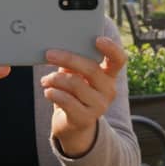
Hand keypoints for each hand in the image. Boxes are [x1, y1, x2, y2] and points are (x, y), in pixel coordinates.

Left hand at [41, 37, 126, 157]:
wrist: (74, 125)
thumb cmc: (74, 93)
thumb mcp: (76, 75)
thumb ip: (74, 62)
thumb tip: (60, 48)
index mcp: (109, 75)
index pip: (119, 59)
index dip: (111, 48)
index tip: (97, 39)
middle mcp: (109, 90)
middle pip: (91, 69)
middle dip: (68, 59)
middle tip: (49, 54)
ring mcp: (99, 106)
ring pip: (76, 84)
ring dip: (55, 79)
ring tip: (45, 80)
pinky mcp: (86, 118)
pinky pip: (67, 101)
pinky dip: (54, 93)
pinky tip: (48, 92)